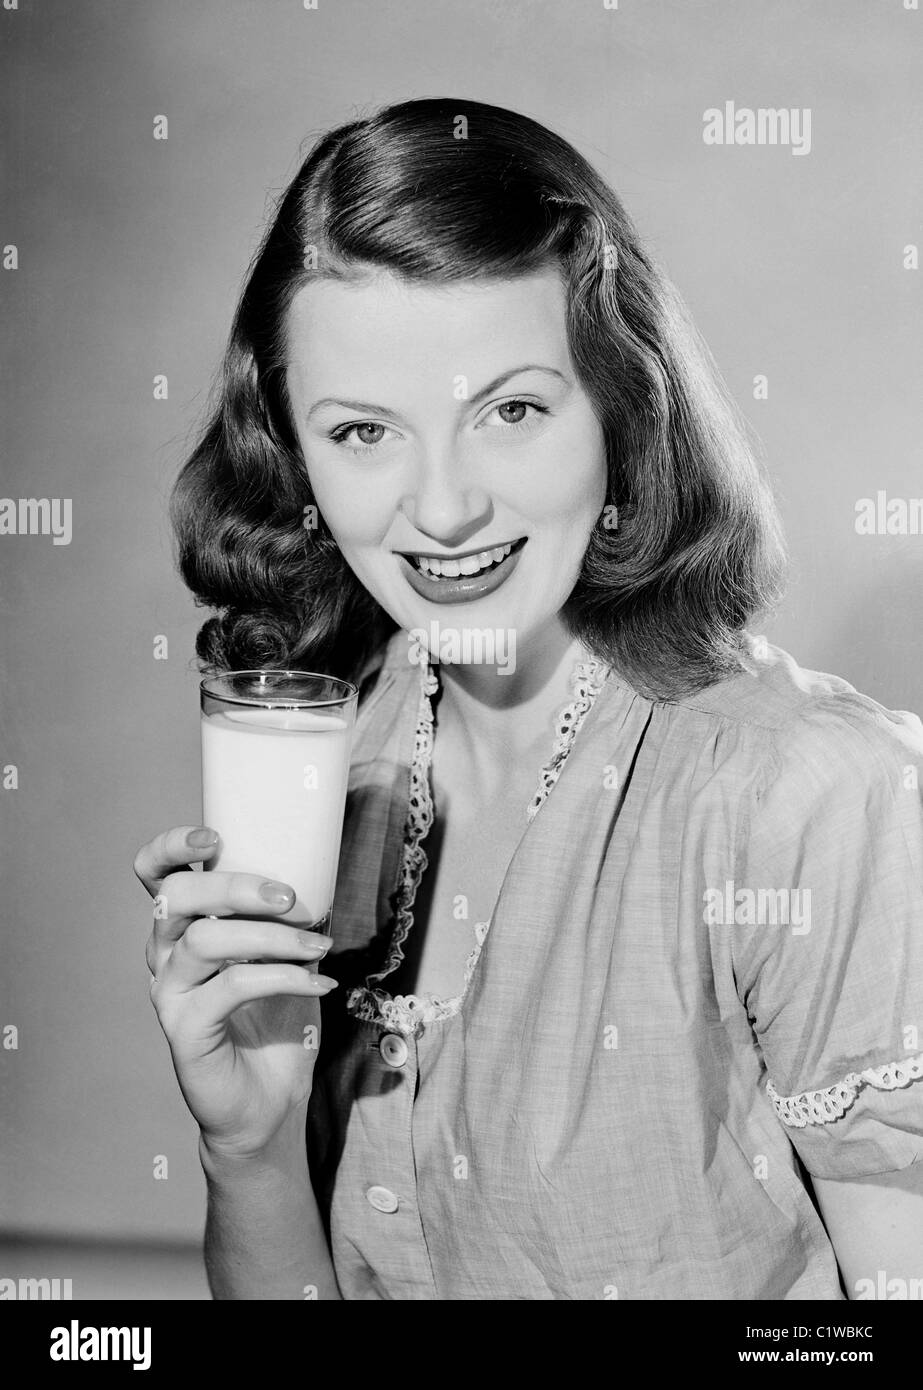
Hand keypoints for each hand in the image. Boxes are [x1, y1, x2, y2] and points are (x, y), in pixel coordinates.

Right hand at [135, 825, 336, 1160]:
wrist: (270, 1102)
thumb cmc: (275, 1023)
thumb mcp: (290, 956)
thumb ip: (291, 916)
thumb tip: (323, 873)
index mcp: (183, 927)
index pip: (155, 875)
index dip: (171, 847)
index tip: (213, 837)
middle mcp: (165, 955)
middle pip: (177, 897)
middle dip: (236, 886)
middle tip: (291, 898)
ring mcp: (171, 993)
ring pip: (205, 940)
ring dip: (271, 937)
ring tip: (320, 947)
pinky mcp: (184, 1030)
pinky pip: (230, 988)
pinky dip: (281, 978)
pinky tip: (319, 984)